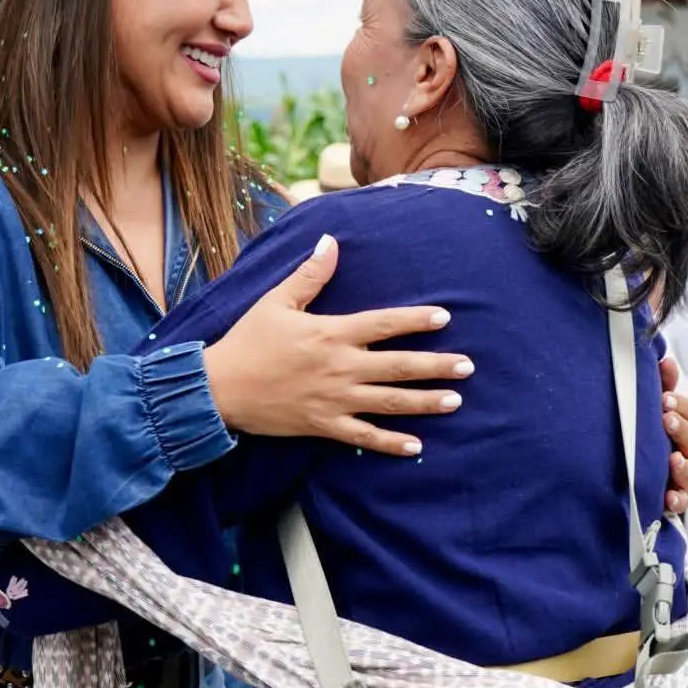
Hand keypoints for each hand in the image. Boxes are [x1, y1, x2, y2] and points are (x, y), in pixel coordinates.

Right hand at [204, 234, 472, 456]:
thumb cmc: (248, 341)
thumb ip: (309, 275)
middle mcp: (340, 367)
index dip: (415, 319)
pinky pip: (363, 437)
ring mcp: (334, 399)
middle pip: (398, 366)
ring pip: (389, 402)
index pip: (383, 324)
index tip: (444, 317)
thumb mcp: (276, 301)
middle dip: (436, 366)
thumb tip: (330, 241)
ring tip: (455, 401)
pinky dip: (390, 443)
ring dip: (424, 402)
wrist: (219, 388)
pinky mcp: (324, 425)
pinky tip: (416, 446)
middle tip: (468, 367)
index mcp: (331, 333)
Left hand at [660, 356, 687, 513]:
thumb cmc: (656, 432)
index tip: (664, 399)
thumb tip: (665, 360)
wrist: (640, 468)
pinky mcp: (674, 497)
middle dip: (683, 430)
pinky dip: (676, 500)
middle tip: (666, 420)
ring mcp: (685, 476)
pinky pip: (681, 502)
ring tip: (672, 459)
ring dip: (683, 466)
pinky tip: (668, 497)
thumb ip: (664, 386)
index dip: (683, 406)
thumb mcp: (659, 408)